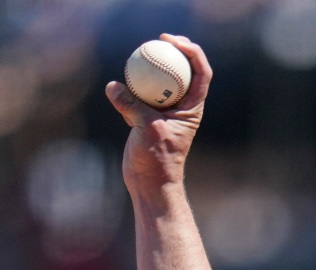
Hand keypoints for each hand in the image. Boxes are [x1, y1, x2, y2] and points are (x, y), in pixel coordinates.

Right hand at [104, 34, 211, 197]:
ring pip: (161, 82)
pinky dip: (130, 90)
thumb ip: (132, 106)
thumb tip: (113, 86)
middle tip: (158, 40)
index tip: (173, 42)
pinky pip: (140, 95)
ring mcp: (165, 111)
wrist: (150, 181)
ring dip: (150, 69)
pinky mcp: (148, 117)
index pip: (201, 73)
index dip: (192, 52)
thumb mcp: (147, 130)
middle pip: (184, 71)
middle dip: (175, 52)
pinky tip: (119, 91)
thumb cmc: (157, 159)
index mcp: (193, 107)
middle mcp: (183, 106)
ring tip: (138, 57)